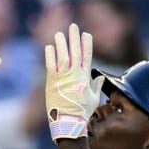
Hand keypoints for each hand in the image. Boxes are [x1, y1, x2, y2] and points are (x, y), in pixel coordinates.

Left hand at [44, 23, 104, 141]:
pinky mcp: (51, 82)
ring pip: (61, 56)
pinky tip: (49, 47)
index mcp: (85, 77)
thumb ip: (96, 86)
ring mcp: (61, 77)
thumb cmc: (82, 112)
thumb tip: (99, 78)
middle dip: (74, 38)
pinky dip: (50, 55)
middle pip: (74, 52)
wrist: (68, 122)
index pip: (87, 56)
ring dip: (61, 43)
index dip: (87, 44)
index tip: (86, 34)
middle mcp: (73, 74)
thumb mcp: (94, 99)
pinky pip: (50, 65)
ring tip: (59, 33)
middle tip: (73, 26)